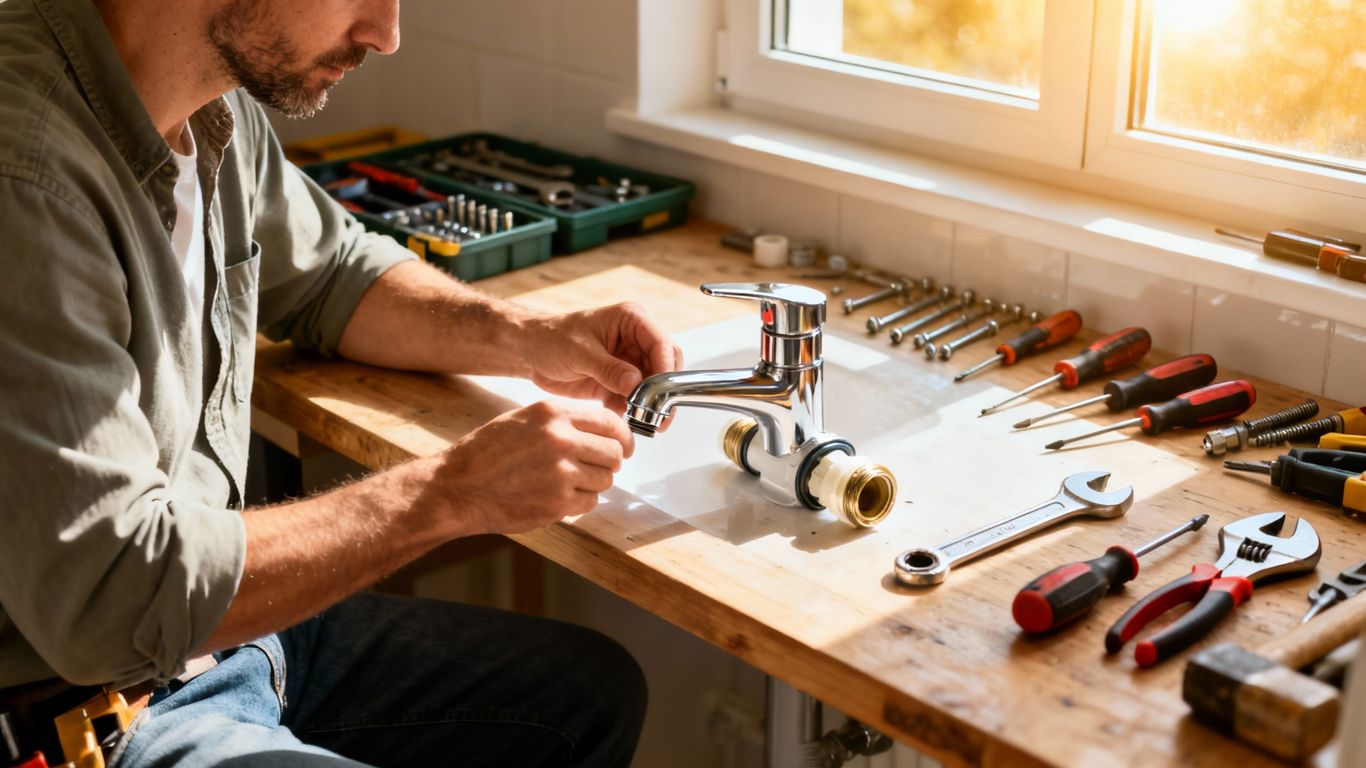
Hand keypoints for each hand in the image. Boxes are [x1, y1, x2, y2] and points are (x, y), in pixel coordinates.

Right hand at [427, 401, 634, 535]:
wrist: (457, 487)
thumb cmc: (485, 453)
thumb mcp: (522, 419)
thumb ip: (562, 420)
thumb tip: (600, 428)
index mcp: (552, 414)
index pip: (610, 421)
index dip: (623, 436)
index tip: (624, 446)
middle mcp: (560, 439)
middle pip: (614, 452)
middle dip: (610, 462)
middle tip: (596, 468)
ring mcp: (561, 472)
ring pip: (605, 479)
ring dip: (594, 483)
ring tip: (568, 482)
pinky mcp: (558, 502)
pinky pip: (590, 502)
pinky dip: (580, 502)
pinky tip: (558, 496)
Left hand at [523, 302, 682, 412]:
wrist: (531, 353)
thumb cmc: (551, 338)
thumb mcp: (580, 352)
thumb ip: (609, 368)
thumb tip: (636, 383)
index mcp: (631, 320)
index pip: (661, 343)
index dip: (666, 368)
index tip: (664, 392)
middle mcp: (635, 340)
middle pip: (665, 366)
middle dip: (663, 391)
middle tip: (659, 414)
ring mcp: (629, 362)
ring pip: (654, 386)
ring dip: (652, 405)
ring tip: (647, 424)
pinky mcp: (620, 383)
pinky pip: (637, 400)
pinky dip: (635, 413)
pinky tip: (629, 423)